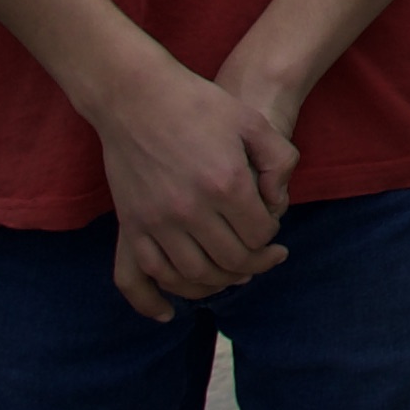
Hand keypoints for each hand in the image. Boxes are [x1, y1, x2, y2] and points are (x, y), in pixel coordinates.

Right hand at [97, 53, 296, 316]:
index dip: (271, 237)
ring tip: (233, 274)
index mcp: (226, 183)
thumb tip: (278, 203)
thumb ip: (279, 160)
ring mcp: (155, 221)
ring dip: (217, 283)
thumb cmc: (200, 105)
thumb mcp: (252, 121)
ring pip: (192, 276)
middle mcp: (190, 209)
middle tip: (265, 258)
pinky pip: (141, 276)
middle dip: (254, 264)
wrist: (136, 98)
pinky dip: (156, 298)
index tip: (269, 227)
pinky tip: (167, 312)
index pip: (259, 235)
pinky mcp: (129, 225)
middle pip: (230, 261)